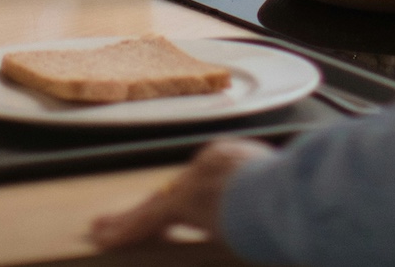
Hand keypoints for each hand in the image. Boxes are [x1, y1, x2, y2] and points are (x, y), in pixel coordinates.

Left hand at [89, 138, 267, 249]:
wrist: (282, 190)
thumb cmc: (293, 194)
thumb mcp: (282, 186)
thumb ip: (268, 195)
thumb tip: (280, 206)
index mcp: (231, 157)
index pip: (197, 181)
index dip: (183, 199)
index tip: (176, 213)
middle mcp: (207, 165)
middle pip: (170, 191)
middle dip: (148, 208)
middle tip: (119, 217)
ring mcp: (192, 182)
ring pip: (152, 205)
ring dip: (127, 220)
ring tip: (102, 230)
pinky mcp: (182, 204)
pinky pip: (146, 220)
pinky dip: (125, 230)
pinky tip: (105, 238)